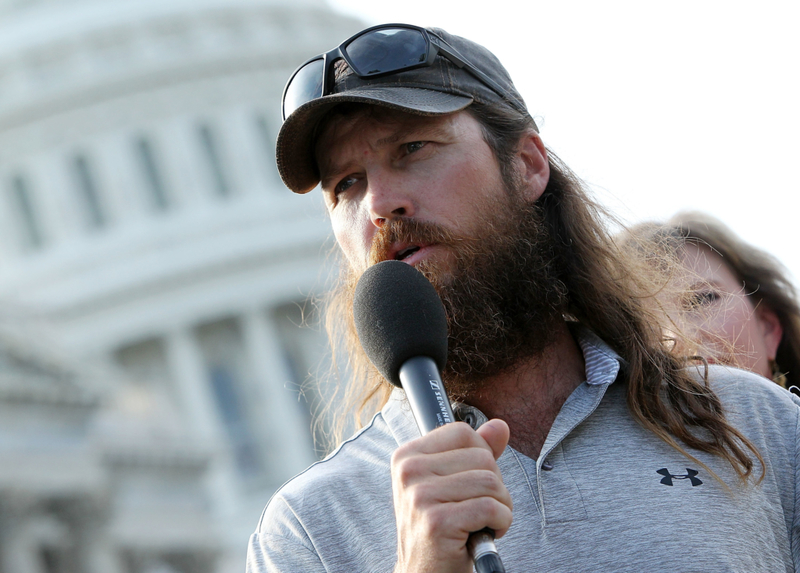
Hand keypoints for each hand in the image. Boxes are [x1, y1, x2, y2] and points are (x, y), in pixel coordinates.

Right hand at [391, 419, 511, 572]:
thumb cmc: (440, 528)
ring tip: (481, 521)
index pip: (463, 432)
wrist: (425, 572)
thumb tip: (500, 426)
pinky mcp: (437, 521)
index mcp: (407, 456)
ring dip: (501, 506)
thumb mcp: (454, 483)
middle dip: (495, 485)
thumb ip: (476, 451)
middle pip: (482, 457)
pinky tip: (484, 532)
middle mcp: (408, 471)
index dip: (481, 457)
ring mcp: (420, 496)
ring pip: (491, 482)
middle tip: (478, 509)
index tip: (470, 483)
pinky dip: (501, 522)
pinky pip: (491, 507)